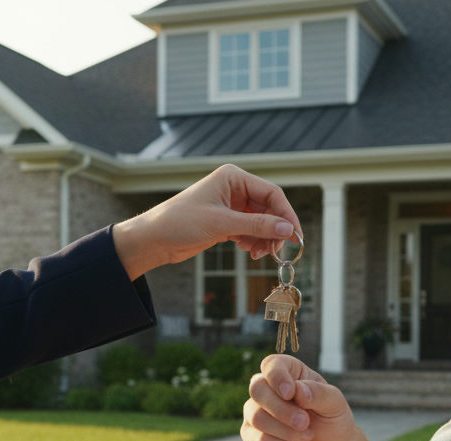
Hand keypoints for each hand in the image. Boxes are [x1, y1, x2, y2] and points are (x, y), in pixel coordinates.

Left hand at [112, 164, 302, 279]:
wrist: (154, 239)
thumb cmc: (180, 222)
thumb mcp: (222, 223)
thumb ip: (257, 225)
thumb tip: (288, 229)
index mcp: (233, 177)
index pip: (272, 193)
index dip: (286, 214)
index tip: (295, 235)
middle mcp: (234, 188)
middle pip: (269, 209)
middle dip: (274, 230)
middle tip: (274, 250)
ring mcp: (231, 206)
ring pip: (261, 222)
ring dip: (264, 239)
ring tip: (256, 253)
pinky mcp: (226, 222)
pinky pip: (250, 231)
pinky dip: (253, 242)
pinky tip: (247, 250)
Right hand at [241, 354, 361, 440]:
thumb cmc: (332, 423)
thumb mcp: (335, 405)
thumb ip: (319, 393)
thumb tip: (297, 389)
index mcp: (288, 373)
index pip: (271, 365)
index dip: (276, 376)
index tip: (291, 393)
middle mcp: (267, 390)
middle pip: (257, 389)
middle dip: (281, 409)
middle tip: (305, 422)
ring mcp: (256, 413)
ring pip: (256, 416)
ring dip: (285, 430)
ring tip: (306, 435)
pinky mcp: (252, 437)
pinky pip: (258, 440)